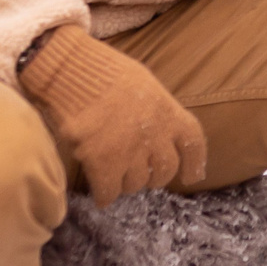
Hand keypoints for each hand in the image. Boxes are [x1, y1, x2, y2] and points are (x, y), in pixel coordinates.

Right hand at [16, 24, 205, 206]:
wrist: (71, 71)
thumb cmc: (104, 71)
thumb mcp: (143, 83)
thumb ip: (156, 110)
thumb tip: (159, 132)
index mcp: (167, 111)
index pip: (193, 143)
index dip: (195, 163)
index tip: (192, 177)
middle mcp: (154, 134)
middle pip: (165, 171)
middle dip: (155, 177)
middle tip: (142, 174)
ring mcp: (130, 151)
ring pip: (136, 184)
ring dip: (126, 182)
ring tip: (114, 171)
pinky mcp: (103, 163)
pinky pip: (108, 192)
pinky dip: (104, 194)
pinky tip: (99, 191)